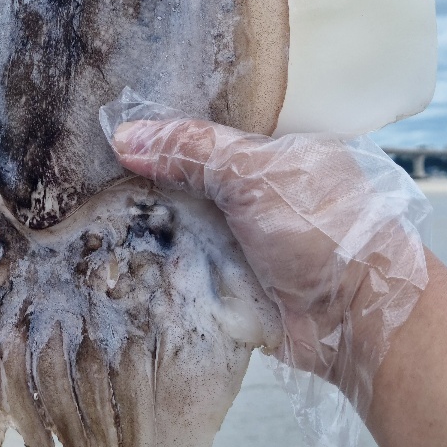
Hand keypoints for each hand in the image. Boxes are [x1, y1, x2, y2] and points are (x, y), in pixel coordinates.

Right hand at [110, 116, 428, 427]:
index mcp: (278, 151)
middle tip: (89, 169)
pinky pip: (183, 267)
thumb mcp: (255, 173)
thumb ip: (191, 150)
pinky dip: (156, 263)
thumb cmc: (323, 231)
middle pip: (187, 178)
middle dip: (146, 177)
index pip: (210, 129)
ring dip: (146, 224)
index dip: (165, 129)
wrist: (357, 321)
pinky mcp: (231, 284)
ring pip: (180, 223)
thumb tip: (123, 136)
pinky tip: (111, 250)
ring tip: (88, 209)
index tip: (112, 124)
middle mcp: (259, 193)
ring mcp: (244, 240)